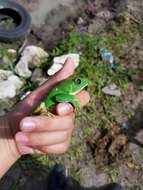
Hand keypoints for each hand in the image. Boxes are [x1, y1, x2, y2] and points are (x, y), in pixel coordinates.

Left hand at [0, 58, 89, 175]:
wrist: (14, 130)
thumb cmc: (27, 108)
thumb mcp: (39, 93)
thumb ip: (56, 80)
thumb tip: (71, 60)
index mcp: (66, 102)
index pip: (84, 98)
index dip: (76, 102)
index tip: (58, 106)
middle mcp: (70, 117)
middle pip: (69, 121)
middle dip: (45, 123)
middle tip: (24, 123)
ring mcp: (67, 132)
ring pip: (61, 135)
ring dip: (38, 135)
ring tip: (21, 134)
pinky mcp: (62, 145)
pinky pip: (58, 146)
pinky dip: (41, 144)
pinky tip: (31, 141)